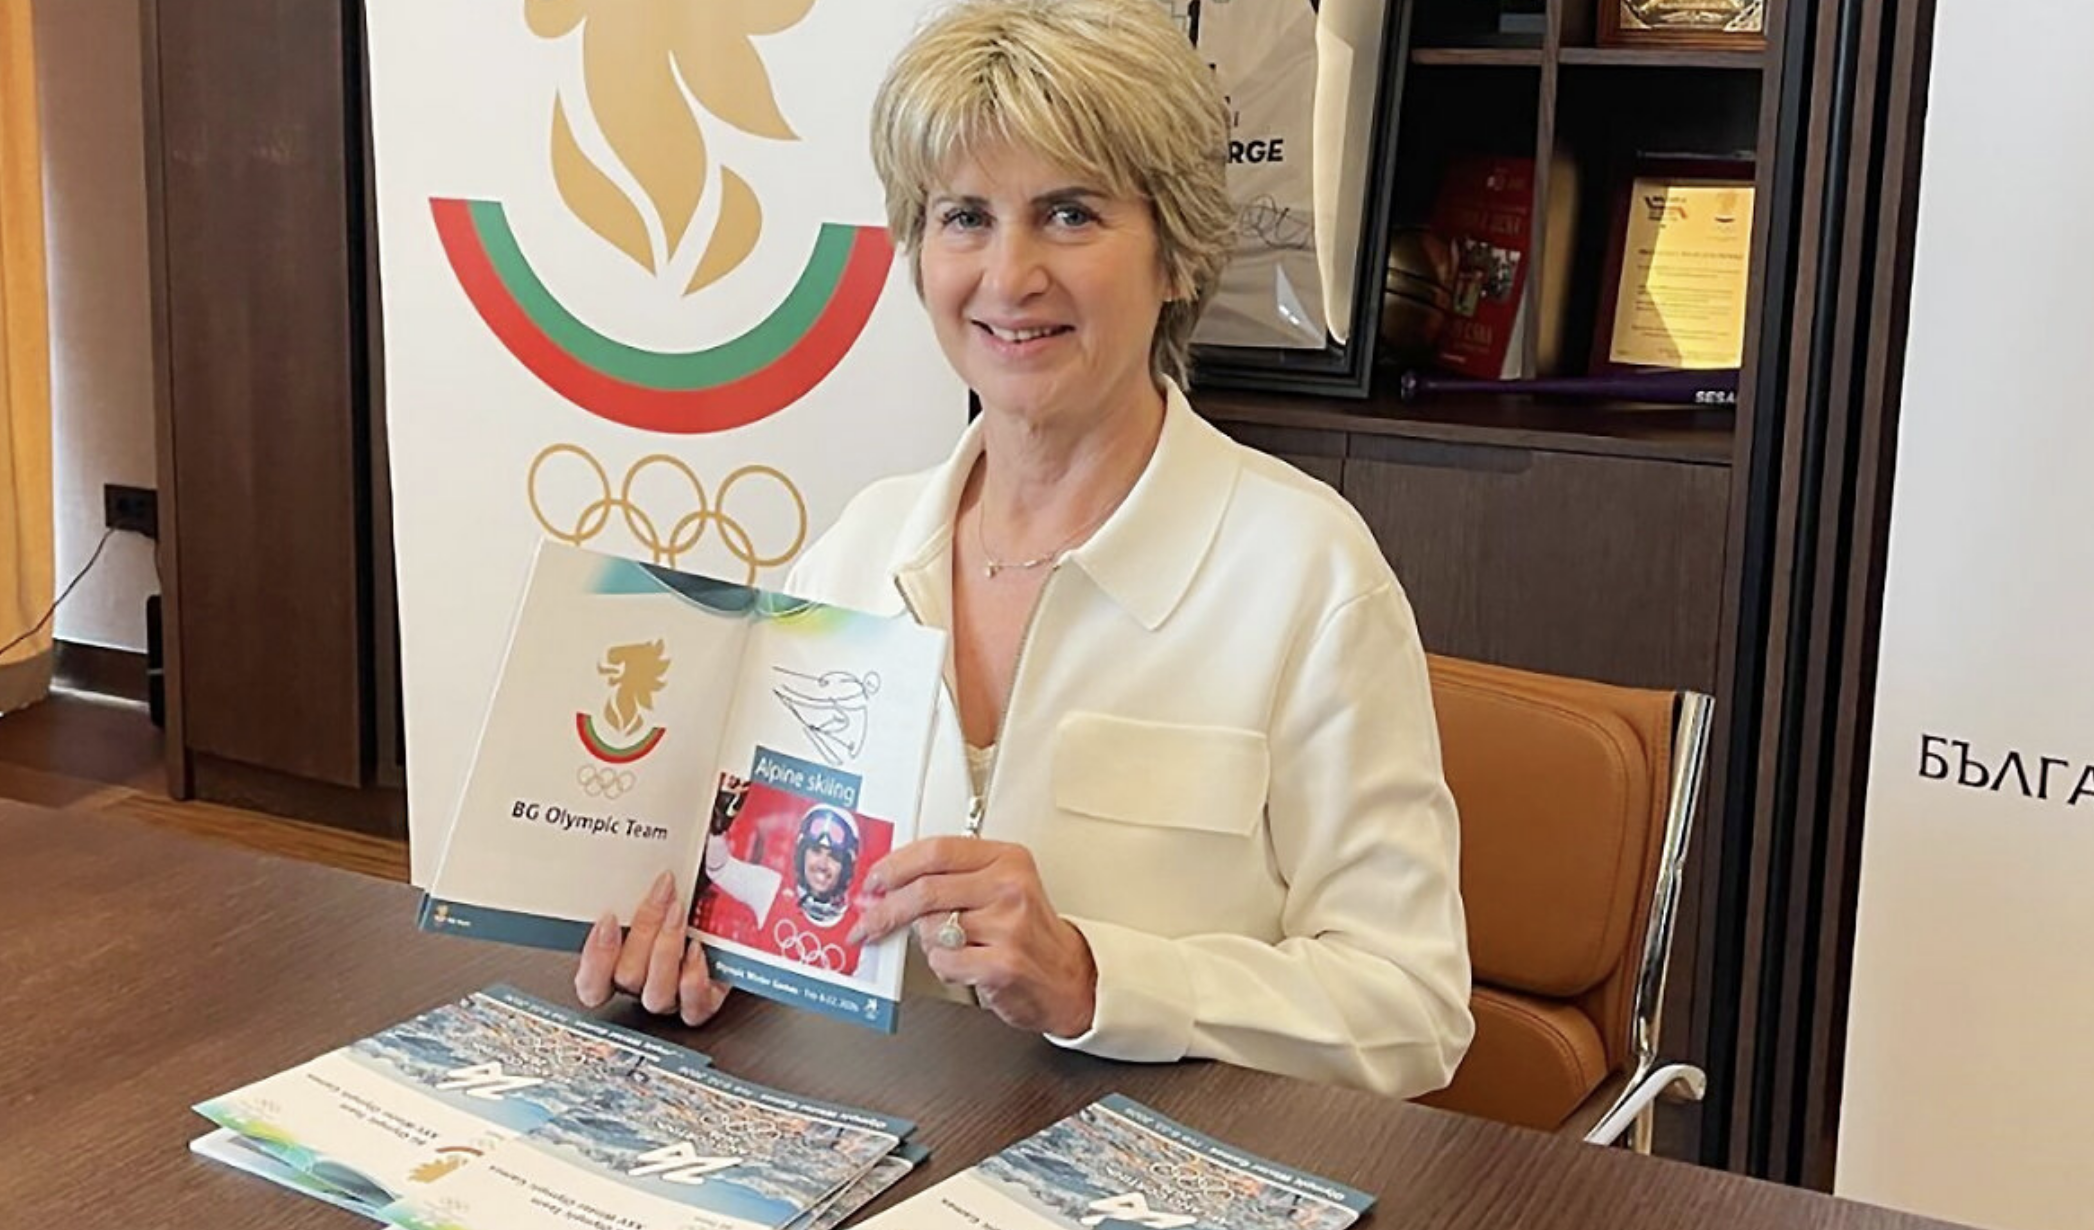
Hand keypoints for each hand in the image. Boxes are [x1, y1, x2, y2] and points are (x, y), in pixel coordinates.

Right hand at [574, 870, 728, 1026]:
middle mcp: (644, 985)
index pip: (591, 984)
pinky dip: (693, 979)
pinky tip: (698, 949)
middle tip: (662, 892)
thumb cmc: (697, 893)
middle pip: (626, 978)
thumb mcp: (667, 882)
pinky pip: (692, 1007)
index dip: (594, 957)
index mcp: (620, 963)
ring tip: (679, 913)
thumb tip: (646, 839)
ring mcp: (673, 998)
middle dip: (643, 929)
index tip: (608, 917)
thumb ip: (643, 875)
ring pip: (655, 994)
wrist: (740, 907)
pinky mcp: (704, 1003)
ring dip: (666, 949)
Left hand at [850, 838, 1096, 1037]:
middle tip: (869, 920)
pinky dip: (942, 965)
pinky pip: (943, 961)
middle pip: (926, 889)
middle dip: (887, 908)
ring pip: (931, 928)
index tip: (873, 880)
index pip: (937, 850)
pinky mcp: (1002, 964)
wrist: (1067, 977)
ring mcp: (1008, 926)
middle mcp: (1010, 887)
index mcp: (1007, 859)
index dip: (895, 865)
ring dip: (925, 941)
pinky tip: (963, 964)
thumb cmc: (1028, 934)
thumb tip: (890, 882)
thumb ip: (953, 877)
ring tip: (949, 944)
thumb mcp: (1000, 888)